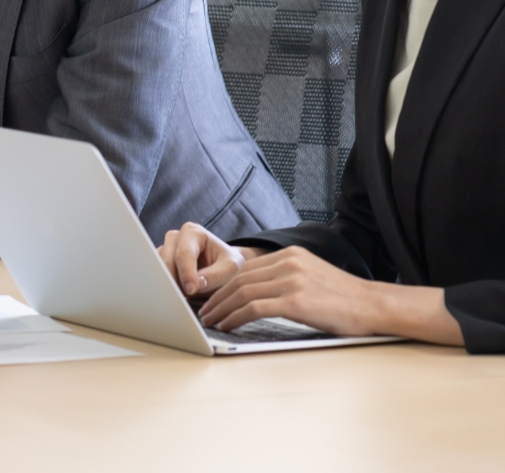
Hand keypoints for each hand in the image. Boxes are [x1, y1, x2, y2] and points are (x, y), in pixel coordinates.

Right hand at [157, 222, 256, 297]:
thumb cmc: (228, 264)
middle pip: (167, 260)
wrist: (224, 268)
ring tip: (183, 297)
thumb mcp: (231, 268)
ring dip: (170, 284)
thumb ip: (215, 275)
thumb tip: (197, 284)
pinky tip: (176, 296)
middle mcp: (175, 238)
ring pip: (159, 269)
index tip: (191, 290)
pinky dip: (166, 286)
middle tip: (185, 297)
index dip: (186, 272)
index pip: (184, 253)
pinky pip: (157, 275)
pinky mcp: (161, 263)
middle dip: (176, 280)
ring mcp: (165, 250)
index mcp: (192, 232)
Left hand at [198, 245, 384, 333]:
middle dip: (218, 296)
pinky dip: (236, 317)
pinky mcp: (296, 301)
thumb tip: (259, 292)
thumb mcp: (312, 275)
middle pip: (240, 279)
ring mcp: (291, 280)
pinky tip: (228, 325)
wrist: (375, 305)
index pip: (246, 269)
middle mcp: (287, 262)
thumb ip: (286, 277)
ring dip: (222, 308)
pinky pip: (254, 308)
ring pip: (243, 292)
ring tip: (211, 321)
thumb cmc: (345, 298)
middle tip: (204, 311)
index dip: (224, 284)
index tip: (213, 297)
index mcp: (290, 255)